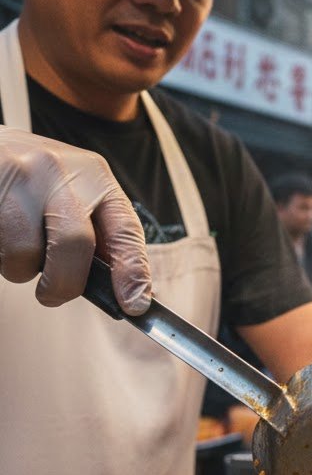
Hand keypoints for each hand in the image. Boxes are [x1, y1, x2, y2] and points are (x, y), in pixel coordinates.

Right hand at [0, 128, 149, 312]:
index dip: (132, 271)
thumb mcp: (77, 195)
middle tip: (54, 294)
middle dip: (65, 283)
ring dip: (22, 268)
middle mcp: (59, 171)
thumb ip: (99, 236)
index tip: (134, 304)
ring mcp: (19, 176)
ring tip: (19, 248)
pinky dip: (1, 257)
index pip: (124, 228)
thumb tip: (127, 291)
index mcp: (94, 175)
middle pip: (74, 243)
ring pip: (25, 252)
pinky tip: (3, 234)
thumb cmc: (38, 182)